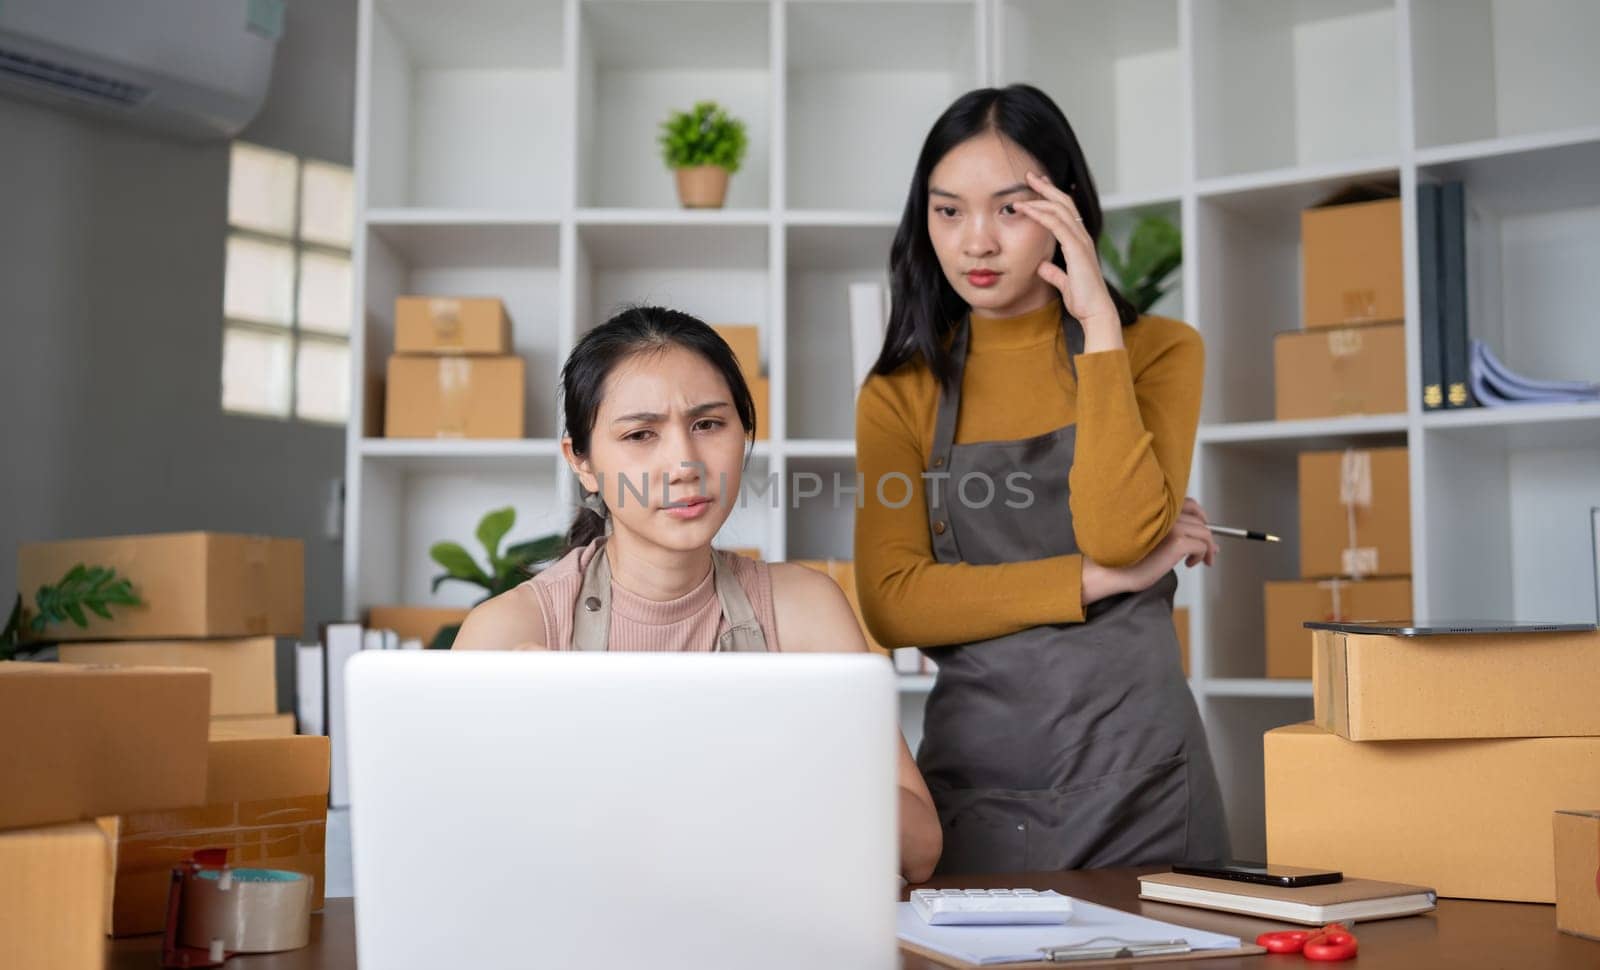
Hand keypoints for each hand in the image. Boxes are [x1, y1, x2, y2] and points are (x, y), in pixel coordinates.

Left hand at [1017, 171, 1120, 337]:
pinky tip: (1026, 209)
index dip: (1051, 197)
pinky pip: (1056, 224)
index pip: (1066, 211)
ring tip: (1023, 189)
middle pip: (1064, 202)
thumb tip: (1042, 266)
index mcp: (1079, 242)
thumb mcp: (1064, 283)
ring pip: (1060, 209)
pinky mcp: (1076, 249)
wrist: (1094, 312)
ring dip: (1039, 197)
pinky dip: (1040, 214)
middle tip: (1030, 175)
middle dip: (1046, 187)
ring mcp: (1081, 241)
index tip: (1036, 187)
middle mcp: (1082, 236)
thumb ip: (1054, 273)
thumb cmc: (1082, 300)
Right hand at [1084, 498, 1217, 601]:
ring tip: (1202, 561)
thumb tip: (1198, 538)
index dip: (1201, 517)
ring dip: (1207, 549)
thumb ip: (1171, 531)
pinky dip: (1202, 556)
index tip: (1204, 530)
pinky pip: (1202, 546)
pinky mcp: (1177, 541)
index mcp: (1157, 508)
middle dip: (1208, 538)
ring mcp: (1172, 526)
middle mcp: (1166, 513)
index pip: (1189, 504)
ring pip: (1205, 533)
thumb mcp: (1150, 538)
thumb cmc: (1125, 558)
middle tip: (1209, 553)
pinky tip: (1189, 564)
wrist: (1111, 570)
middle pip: (1200, 521)